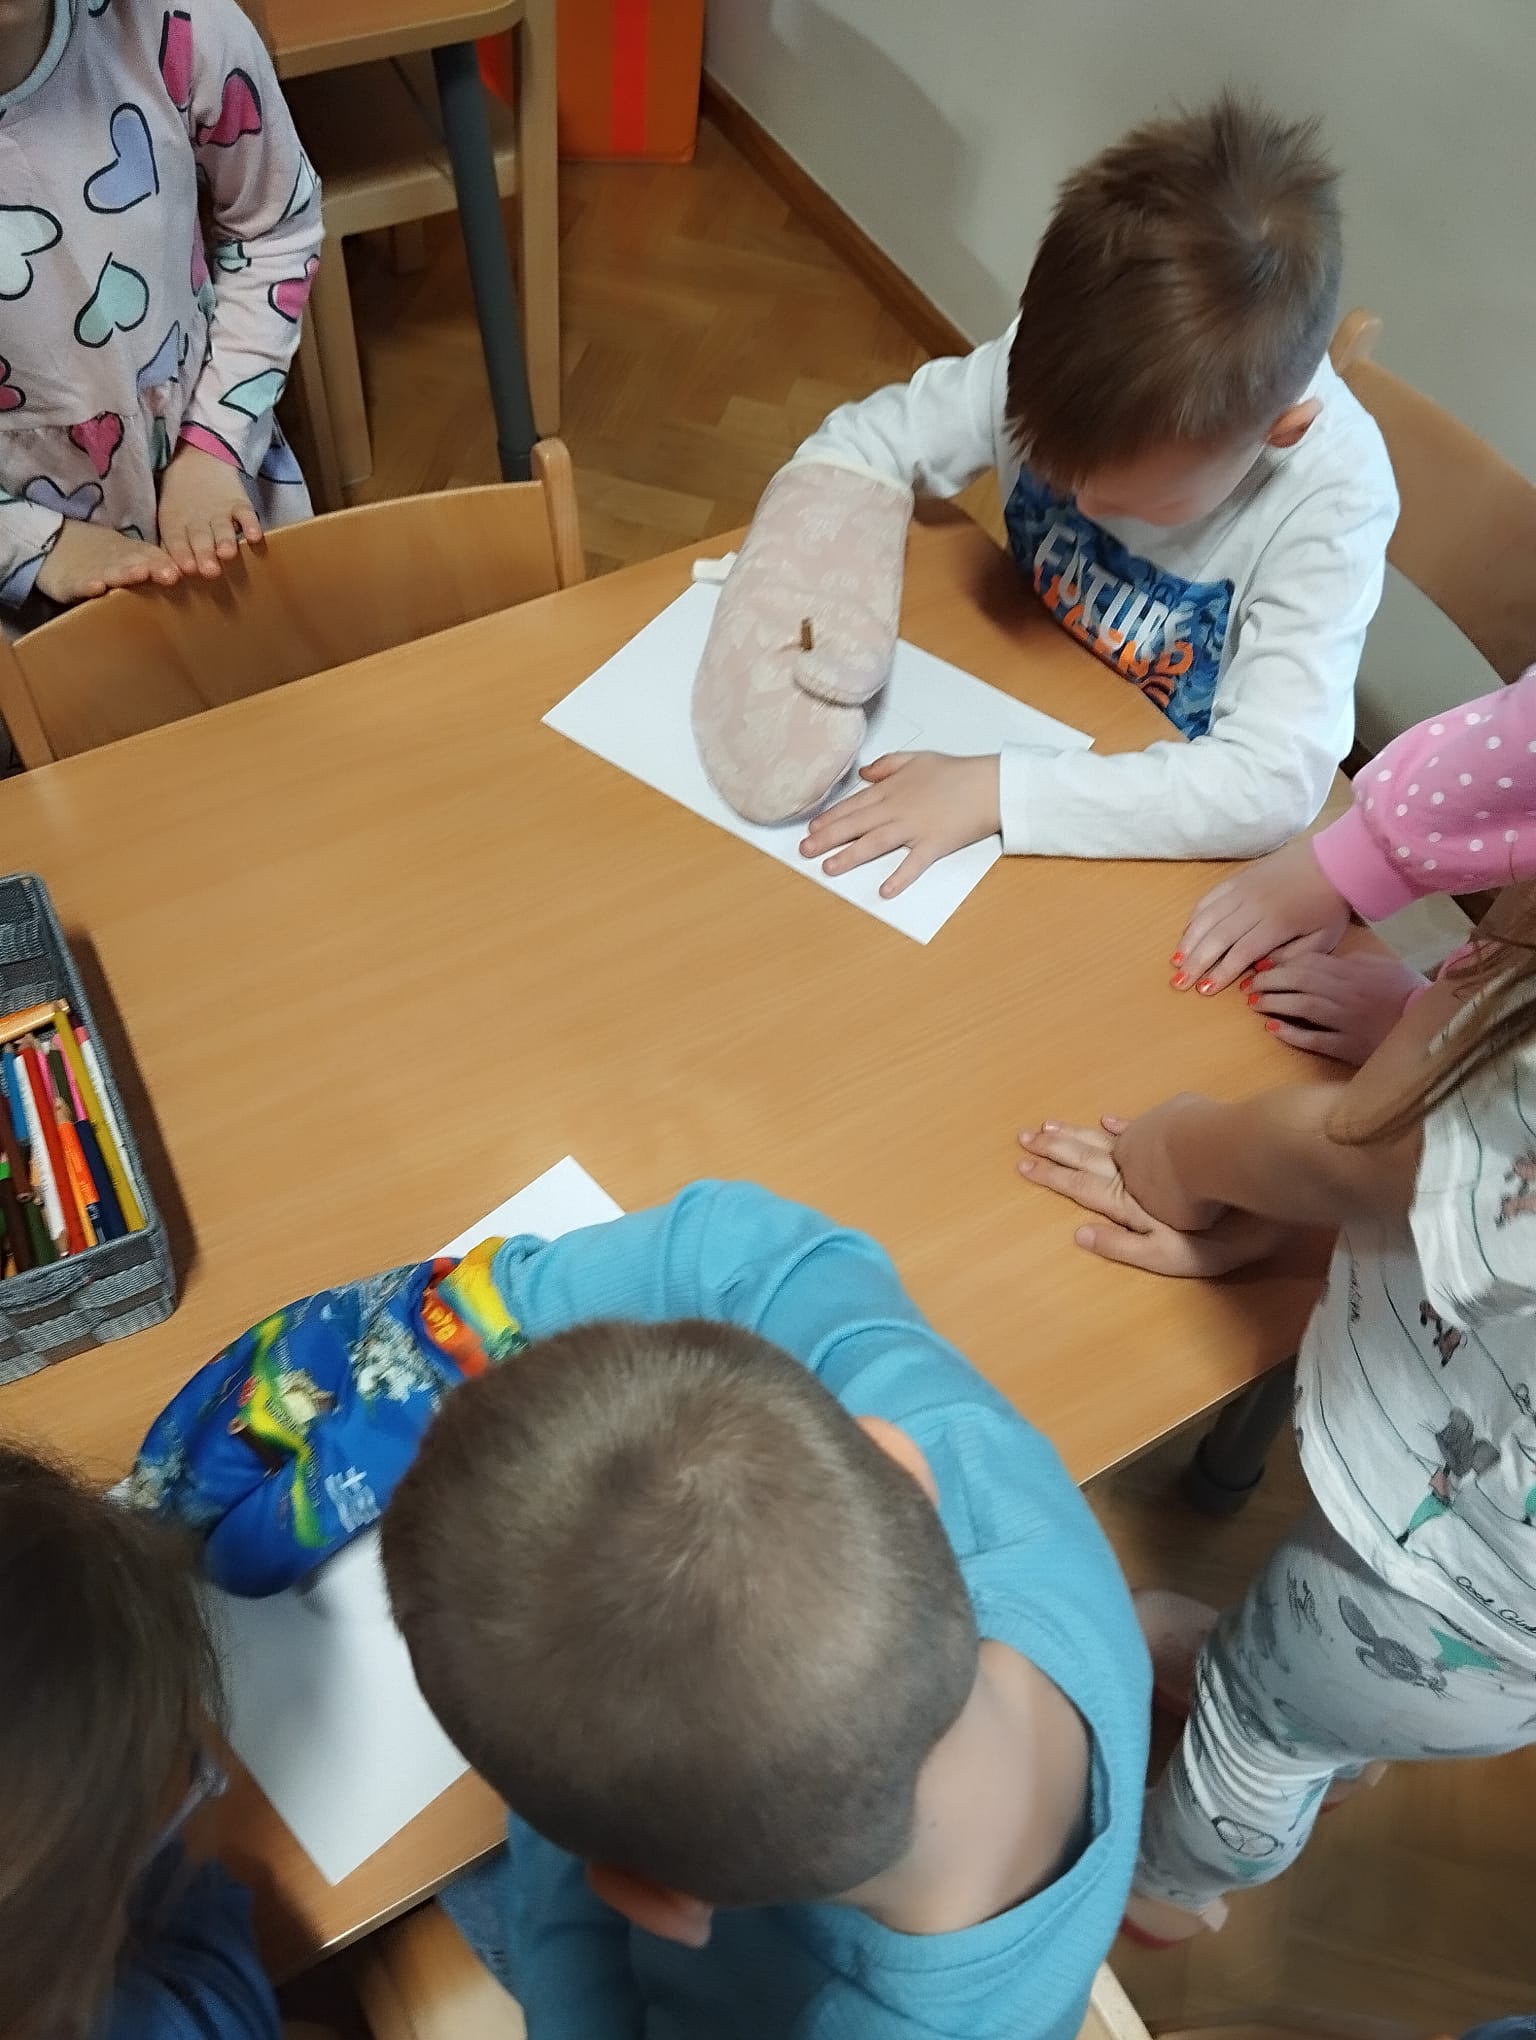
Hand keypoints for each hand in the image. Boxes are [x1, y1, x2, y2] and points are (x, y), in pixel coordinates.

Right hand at [34, 519, 179, 602]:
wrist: (55, 545)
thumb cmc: (105, 558)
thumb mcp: (131, 558)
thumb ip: (158, 567)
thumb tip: (193, 577)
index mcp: (134, 556)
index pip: (153, 557)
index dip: (164, 564)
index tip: (178, 573)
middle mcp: (117, 561)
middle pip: (135, 562)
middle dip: (151, 567)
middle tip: (169, 574)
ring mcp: (93, 570)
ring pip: (110, 571)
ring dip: (124, 573)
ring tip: (138, 575)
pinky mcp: (71, 581)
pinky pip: (80, 583)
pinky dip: (87, 584)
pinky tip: (96, 588)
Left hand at [157, 441, 262, 578]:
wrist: (198, 460)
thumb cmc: (181, 502)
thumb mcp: (170, 520)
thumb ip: (171, 546)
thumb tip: (169, 573)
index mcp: (175, 524)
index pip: (176, 541)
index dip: (181, 554)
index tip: (187, 569)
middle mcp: (197, 520)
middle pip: (200, 538)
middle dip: (204, 554)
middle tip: (209, 571)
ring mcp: (219, 511)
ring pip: (222, 528)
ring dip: (225, 541)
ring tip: (227, 554)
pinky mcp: (239, 503)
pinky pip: (246, 513)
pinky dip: (251, 524)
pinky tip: (255, 537)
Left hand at [799, 752, 999, 896]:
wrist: (989, 784)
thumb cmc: (956, 772)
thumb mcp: (917, 758)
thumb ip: (886, 765)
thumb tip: (863, 773)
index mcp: (891, 790)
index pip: (853, 806)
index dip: (830, 818)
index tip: (811, 829)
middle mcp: (897, 810)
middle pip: (855, 825)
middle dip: (827, 838)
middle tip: (804, 852)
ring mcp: (914, 828)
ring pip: (875, 843)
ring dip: (849, 856)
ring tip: (828, 868)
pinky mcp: (934, 844)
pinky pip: (914, 864)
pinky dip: (900, 877)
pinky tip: (884, 891)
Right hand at [1017, 1118, 1285, 1275]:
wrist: (1239, 1160)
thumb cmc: (1209, 1215)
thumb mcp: (1168, 1251)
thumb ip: (1125, 1246)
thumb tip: (1079, 1235)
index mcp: (1124, 1193)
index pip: (1078, 1185)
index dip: (1049, 1175)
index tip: (1021, 1163)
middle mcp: (1129, 1162)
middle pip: (1083, 1154)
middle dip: (1053, 1147)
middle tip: (1024, 1135)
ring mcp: (1151, 1138)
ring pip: (1103, 1137)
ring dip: (1076, 1132)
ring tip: (1050, 1124)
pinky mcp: (1177, 1123)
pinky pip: (1137, 1125)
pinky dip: (1118, 1125)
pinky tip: (1105, 1120)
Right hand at [1172, 837, 1350, 994]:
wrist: (1332, 862)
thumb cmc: (1328, 906)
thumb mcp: (1323, 940)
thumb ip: (1292, 959)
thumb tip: (1258, 970)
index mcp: (1276, 923)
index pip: (1241, 952)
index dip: (1221, 973)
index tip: (1205, 990)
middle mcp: (1254, 905)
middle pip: (1217, 937)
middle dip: (1196, 962)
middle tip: (1179, 983)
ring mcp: (1242, 889)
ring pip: (1207, 917)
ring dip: (1189, 941)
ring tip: (1176, 962)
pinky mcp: (1237, 879)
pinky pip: (1209, 898)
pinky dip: (1194, 917)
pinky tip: (1187, 934)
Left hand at [1248, 950, 1427, 1063]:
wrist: (1432, 1027)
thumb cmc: (1405, 992)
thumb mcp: (1380, 967)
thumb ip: (1349, 962)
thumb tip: (1317, 961)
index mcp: (1354, 972)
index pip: (1309, 963)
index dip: (1280, 964)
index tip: (1260, 966)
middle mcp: (1347, 994)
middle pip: (1300, 982)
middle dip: (1270, 982)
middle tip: (1249, 985)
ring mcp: (1347, 1022)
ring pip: (1303, 1008)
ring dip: (1274, 1004)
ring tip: (1254, 1004)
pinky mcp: (1349, 1047)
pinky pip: (1316, 1039)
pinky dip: (1293, 1034)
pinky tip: (1273, 1029)